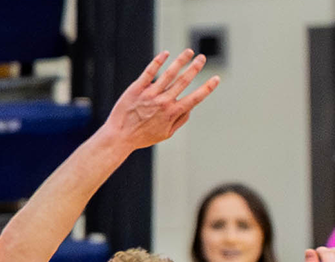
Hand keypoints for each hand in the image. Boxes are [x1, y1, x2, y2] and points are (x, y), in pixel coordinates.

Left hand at [101, 51, 218, 150]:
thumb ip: (180, 120)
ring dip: (181, 61)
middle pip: (183, 81)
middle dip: (195, 68)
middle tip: (202, 58)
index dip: (207, 88)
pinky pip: (149, 72)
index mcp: (172, 112)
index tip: (216, 79)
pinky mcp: (137, 89)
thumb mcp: (165, 134)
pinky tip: (165, 54)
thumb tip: (191, 108)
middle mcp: (163, 101)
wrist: (119, 136)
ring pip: (169, 73)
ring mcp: (150, 94)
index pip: (195, 98)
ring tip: (189, 52)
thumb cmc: (142, 137)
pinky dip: (158, 62)